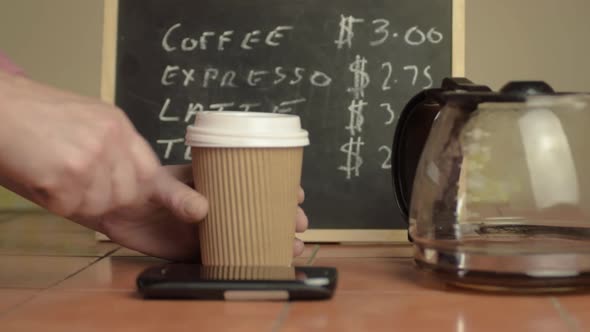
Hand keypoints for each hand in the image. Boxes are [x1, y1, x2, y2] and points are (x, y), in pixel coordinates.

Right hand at [0, 71, 160, 219]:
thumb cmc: (31, 112)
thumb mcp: (86, 117)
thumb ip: (112, 144)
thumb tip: (127, 179)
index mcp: (118, 124)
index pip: (150, 171)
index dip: (138, 189)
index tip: (121, 192)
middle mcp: (110, 140)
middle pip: (128, 194)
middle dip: (105, 200)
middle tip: (78, 189)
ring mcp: (90, 157)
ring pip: (99, 205)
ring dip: (75, 201)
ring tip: (54, 178)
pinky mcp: (65, 175)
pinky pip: (69, 207)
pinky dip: (52, 201)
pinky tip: (40, 178)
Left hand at [73, 165, 307, 260]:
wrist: (112, 209)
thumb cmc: (138, 185)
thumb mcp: (161, 184)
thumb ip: (180, 195)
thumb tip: (202, 209)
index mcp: (214, 181)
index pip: (253, 181)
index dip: (278, 186)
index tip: (297, 192)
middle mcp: (218, 204)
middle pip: (258, 210)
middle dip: (283, 217)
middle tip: (300, 224)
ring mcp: (210, 228)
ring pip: (248, 234)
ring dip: (272, 240)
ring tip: (293, 247)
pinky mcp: (196, 249)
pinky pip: (226, 255)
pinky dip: (246, 260)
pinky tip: (264, 263)